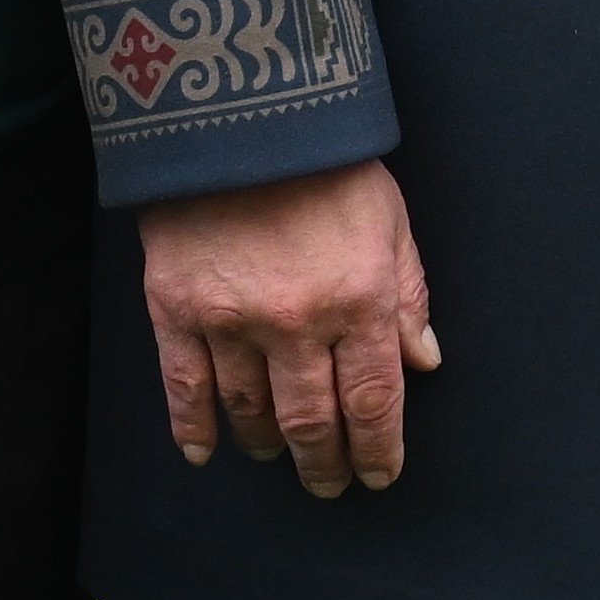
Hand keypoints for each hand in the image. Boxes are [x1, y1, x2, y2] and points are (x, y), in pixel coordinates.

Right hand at [140, 161, 438, 497]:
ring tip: (280, 456)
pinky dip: (194, 429)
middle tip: (330, 484)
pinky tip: (206, 452)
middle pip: (312, 421)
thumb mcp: (389, 219)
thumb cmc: (327, 163)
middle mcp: (296, 322)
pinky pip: (185, 389)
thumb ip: (408, 294)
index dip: (378, 448)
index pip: (372, 400)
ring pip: (251, 412)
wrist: (239, 114)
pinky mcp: (176, 310)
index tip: (380, 475)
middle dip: (326, 464)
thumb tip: (423, 362)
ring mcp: (231, 321)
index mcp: (359, 298)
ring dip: (268, 445)